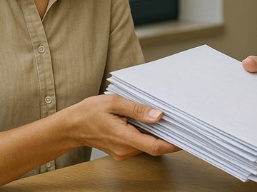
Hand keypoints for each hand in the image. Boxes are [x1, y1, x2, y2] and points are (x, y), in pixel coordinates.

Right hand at [64, 94, 180, 159]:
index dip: (173, 144)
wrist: (70, 126)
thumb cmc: (89, 113)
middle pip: (153, 146)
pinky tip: (145, 122)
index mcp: (124, 137)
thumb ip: (137, 109)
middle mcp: (124, 149)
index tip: (186, 138)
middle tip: (176, 120)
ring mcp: (122, 152)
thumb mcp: (114, 103)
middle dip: (166, 135)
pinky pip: (139, 144)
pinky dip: (146, 134)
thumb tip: (158, 115)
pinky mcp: (121, 151)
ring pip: (146, 145)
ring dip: (155, 134)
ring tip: (158, 117)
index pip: (155, 146)